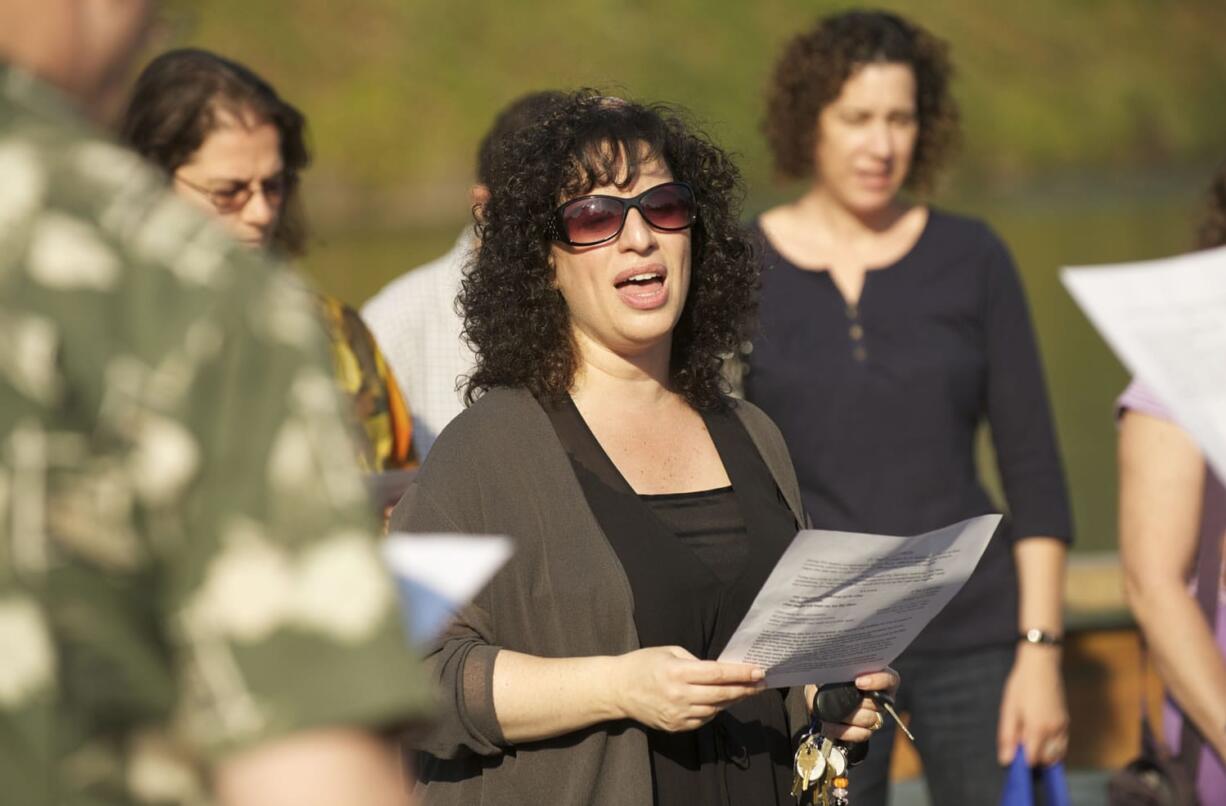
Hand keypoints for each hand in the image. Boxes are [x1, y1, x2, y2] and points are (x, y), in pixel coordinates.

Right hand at [611, 646, 764, 732]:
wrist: (617, 690)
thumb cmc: (643, 664)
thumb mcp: (669, 651)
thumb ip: (695, 661)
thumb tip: (720, 671)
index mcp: (678, 672)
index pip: (718, 674)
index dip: (741, 673)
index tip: (759, 671)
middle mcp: (679, 695)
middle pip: (722, 695)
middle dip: (745, 689)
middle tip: (761, 684)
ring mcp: (678, 714)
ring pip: (715, 709)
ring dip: (732, 700)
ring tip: (744, 691)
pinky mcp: (675, 726)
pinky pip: (703, 720)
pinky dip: (714, 711)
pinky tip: (720, 702)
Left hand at [814, 668, 900, 743]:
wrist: (820, 694)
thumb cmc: (830, 678)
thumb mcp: (834, 670)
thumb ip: (843, 670)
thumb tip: (839, 675)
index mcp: (880, 678)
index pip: (890, 680)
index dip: (878, 681)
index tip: (858, 682)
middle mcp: (881, 699)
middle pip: (877, 704)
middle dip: (858, 701)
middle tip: (841, 698)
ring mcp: (875, 716)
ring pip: (869, 719)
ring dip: (849, 715)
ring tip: (832, 710)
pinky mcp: (865, 731)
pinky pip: (861, 734)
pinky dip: (843, 730)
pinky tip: (829, 724)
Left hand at [997, 645, 1068, 765]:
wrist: (1041, 665)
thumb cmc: (1021, 685)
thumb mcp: (1009, 709)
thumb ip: (1008, 737)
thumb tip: (1006, 761)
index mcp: (1038, 729)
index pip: (1033, 759)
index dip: (1022, 759)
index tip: (1014, 750)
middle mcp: (1054, 731)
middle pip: (1048, 760)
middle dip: (1034, 758)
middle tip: (1021, 742)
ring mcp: (1063, 726)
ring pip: (1058, 753)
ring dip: (1045, 753)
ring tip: (1030, 737)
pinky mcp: (1066, 721)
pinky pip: (1063, 743)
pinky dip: (1054, 746)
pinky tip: (1040, 733)